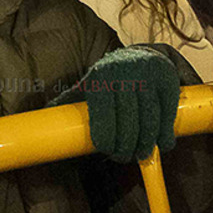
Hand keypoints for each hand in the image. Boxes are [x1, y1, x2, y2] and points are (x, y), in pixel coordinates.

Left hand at [61, 47, 179, 161]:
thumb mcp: (87, 85)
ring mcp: (148, 76)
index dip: (107, 140)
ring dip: (146, 144)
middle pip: (128, 123)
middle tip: (125, 156)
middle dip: (127, 147)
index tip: (108, 151)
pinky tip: (161, 144)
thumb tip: (45, 113)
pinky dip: (165, 134)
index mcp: (100, 78)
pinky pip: (167, 114)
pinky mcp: (167, 80)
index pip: (103, 117)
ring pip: (149, 121)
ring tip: (141, 154)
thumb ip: (68, 100)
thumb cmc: (109, 79)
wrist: (140, 56)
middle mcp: (124, 74)